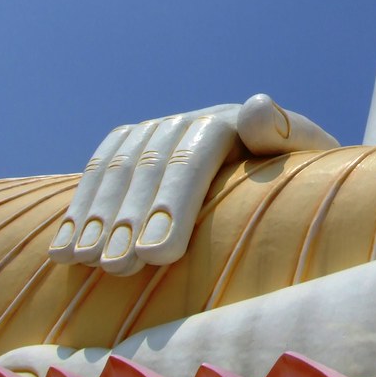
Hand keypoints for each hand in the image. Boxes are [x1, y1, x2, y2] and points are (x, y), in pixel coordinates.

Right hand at [48, 95, 337, 274]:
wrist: (290, 165)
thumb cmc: (306, 176)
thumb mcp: (310, 157)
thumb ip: (287, 136)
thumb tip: (255, 109)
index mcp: (234, 121)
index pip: (196, 154)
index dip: (174, 202)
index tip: (160, 256)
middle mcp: (192, 120)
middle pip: (151, 163)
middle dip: (130, 217)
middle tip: (119, 267)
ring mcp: (162, 130)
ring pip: (119, 167)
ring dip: (98, 215)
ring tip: (87, 262)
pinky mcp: (138, 148)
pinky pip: (100, 171)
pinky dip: (80, 209)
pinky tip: (65, 249)